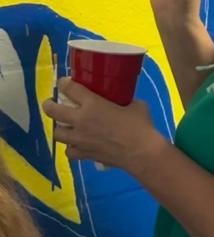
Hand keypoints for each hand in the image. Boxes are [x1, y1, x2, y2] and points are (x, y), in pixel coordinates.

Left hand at [41, 78, 166, 174]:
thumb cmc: (141, 126)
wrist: (142, 152)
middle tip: (52, 104)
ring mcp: (80, 139)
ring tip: (66, 126)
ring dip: (60, 128)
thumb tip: (122, 100)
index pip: (69, 88)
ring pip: (57, 132)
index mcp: (92, 104)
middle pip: (52, 110)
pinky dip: (71, 148)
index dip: (64, 83)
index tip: (65, 83)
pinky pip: (69, 151)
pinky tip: (77, 146)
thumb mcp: (136, 105)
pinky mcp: (84, 153)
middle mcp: (80, 120)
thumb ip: (124, 101)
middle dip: (49, 105)